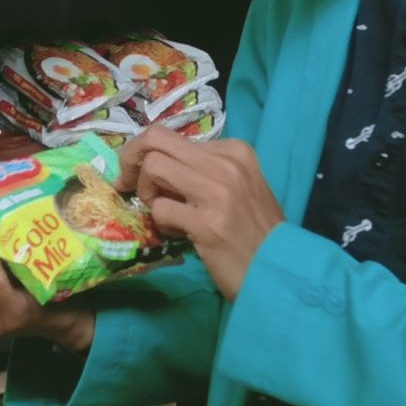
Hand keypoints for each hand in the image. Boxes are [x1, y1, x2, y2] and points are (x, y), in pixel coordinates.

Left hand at [121, 128, 282, 300]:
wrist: (279, 269)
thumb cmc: (255, 231)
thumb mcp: (238, 187)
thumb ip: (203, 170)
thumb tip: (154, 162)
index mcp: (235, 151)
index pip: (171, 136)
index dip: (146, 154)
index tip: (141, 175)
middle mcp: (227, 164)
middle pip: (156, 141)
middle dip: (130, 161)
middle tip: (126, 185)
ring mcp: (217, 192)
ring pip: (153, 168)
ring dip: (147, 193)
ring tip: (164, 214)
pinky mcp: (207, 223)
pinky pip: (160, 209)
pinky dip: (160, 224)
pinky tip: (179, 235)